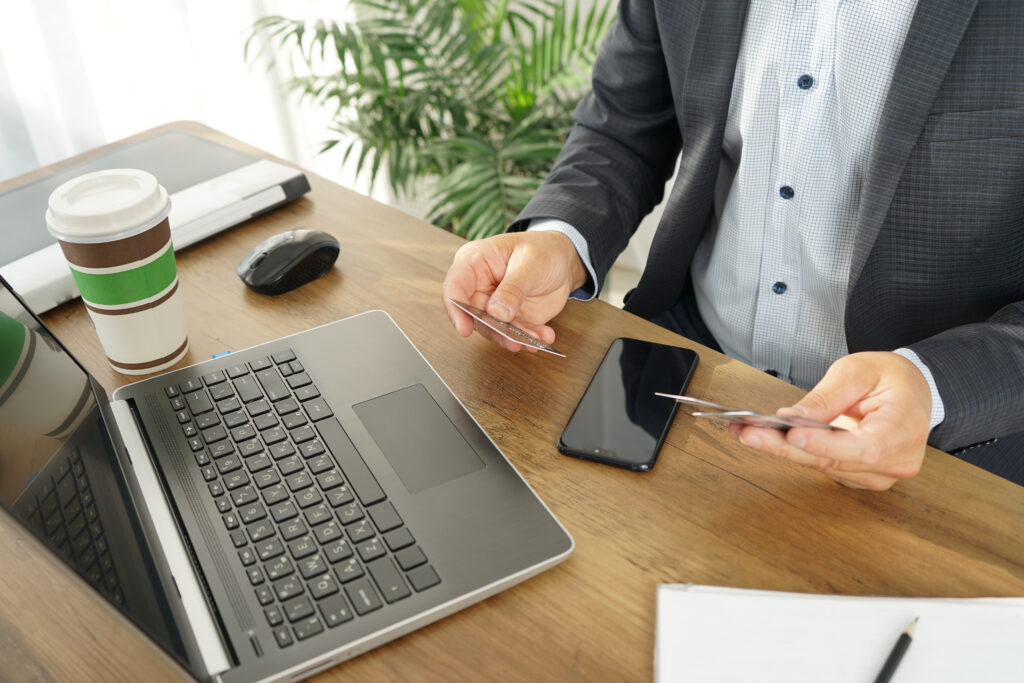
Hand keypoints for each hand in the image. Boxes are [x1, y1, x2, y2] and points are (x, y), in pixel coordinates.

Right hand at [442, 231, 586, 350]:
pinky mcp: (509, 319)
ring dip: (513, 338)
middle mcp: (479, 286)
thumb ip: (513, 287)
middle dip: (493, 330)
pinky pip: (513, 334)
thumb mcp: (531, 262)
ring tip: (534, 340)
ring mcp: (493, 305)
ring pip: (493, 330)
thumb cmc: (543, 250)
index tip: (465, 329)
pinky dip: (529, 339)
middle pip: (473, 315)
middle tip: (514, 339)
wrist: (564, 260)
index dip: (456, 309)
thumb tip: (496, 312)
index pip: (455, 286)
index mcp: (475, 262)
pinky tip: (544, 336)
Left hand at [730, 352, 931, 489]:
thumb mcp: (857, 372)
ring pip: (825, 467)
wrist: (910, 390)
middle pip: (836, 461)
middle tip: (748, 433)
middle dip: (787, 447)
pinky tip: (769, 439)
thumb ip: (827, 397)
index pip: (865, 448)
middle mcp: (896, 461)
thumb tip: (792, 417)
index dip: (826, 445)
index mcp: (905, 429)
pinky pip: (825, 467)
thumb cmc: (889, 377)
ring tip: (748, 431)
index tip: (792, 434)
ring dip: (784, 450)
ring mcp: (880, 474)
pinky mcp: (861, 475)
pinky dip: (797, 453)